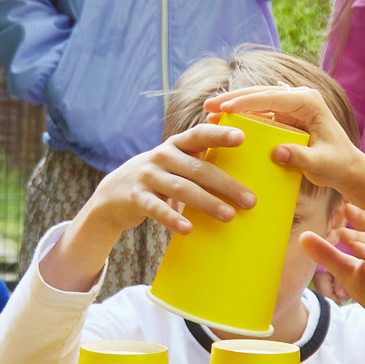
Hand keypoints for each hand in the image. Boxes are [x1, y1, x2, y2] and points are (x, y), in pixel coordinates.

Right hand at [41, 123, 256, 290]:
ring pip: (181, 189)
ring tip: (228, 216)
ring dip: (206, 202)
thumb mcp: (176, 162)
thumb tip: (247, 161)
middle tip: (250, 200)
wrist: (114, 194)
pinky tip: (187, 230)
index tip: (242, 137)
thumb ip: (201, 158)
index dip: (220, 134)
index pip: (200, 134)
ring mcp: (147, 176)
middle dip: (226, 184)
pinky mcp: (136, 197)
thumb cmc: (159, 177)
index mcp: (176, 144)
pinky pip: (156, 208)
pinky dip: (172, 219)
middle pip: (197, 169)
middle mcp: (162, 156)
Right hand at [204, 85, 364, 191]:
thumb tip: (277, 153)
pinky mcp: (284, 117)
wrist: (347, 168)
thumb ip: (300, 157)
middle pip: (260, 93)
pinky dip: (241, 117)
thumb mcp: (321, 163)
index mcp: (309, 102)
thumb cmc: (338, 164)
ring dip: (233, 106)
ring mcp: (290, 106)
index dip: (247, 102)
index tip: (225, 109)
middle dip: (233, 99)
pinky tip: (223, 123)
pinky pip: (259, 113)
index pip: (273, 97)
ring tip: (209, 114)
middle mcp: (298, 98)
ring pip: (256, 101)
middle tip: (208, 106)